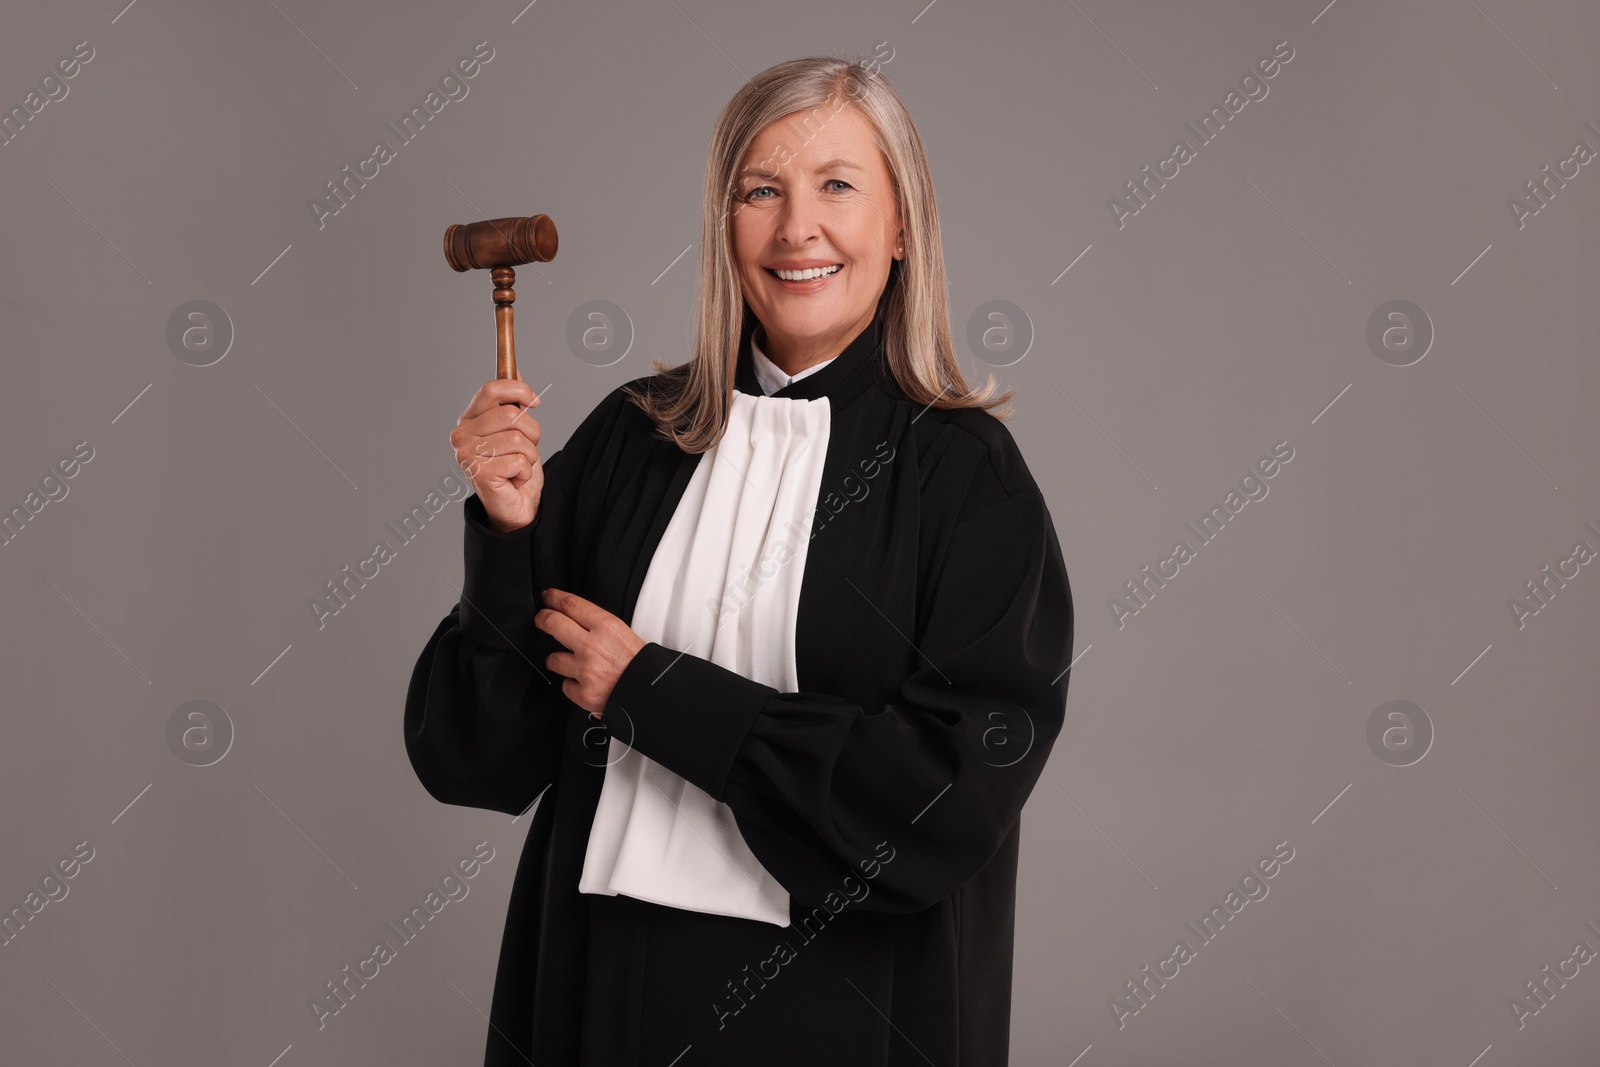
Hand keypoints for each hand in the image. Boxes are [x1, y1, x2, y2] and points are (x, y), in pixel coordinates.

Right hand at [450, 370, 542, 533]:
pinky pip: (519, 460)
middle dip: (531, 432)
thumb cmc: (514, 467)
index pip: (491, 389)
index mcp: (468, 419)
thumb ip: (512, 401)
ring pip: (519, 439)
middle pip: (511, 414)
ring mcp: (467, 454)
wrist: (515, 505)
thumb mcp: (517, 429)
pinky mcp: (479, 473)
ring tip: (519, 466)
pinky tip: (514, 479)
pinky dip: (525, 471)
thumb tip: (515, 370)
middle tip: (526, 449)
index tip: (535, 402)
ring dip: (530, 455)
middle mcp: (461, 435)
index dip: (519, 391)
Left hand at [534, 588, 646, 717]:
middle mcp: (592, 646)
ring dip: (557, 660)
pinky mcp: (583, 693)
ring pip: (553, 659)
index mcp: (606, 627)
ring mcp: (585, 670)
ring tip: (566, 661)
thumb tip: (576, 619)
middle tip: (541, 619)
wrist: (652, 692)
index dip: (554, 598)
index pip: (571, 604)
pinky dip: (572, 685)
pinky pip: (565, 685)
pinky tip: (583, 683)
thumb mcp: (625, 633)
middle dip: (542, 619)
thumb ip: (599, 626)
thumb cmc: (641, 664)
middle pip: (552, 623)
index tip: (548, 597)